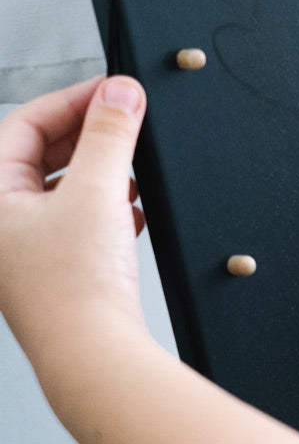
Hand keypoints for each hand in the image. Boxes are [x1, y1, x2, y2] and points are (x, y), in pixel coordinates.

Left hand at [0, 76, 148, 360]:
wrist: (92, 355)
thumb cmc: (73, 289)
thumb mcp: (98, 191)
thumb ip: (111, 134)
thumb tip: (121, 92)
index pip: (22, 123)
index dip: (72, 99)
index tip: (113, 89)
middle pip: (38, 153)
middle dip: (87, 134)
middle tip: (127, 118)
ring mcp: (21, 247)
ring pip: (58, 186)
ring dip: (99, 170)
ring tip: (131, 165)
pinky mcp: (53, 267)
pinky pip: (76, 218)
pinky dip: (105, 204)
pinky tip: (130, 209)